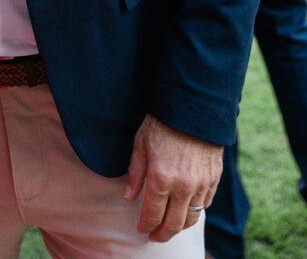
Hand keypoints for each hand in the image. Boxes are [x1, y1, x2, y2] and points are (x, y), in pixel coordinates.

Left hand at [124, 114, 222, 241]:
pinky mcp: (214, 178)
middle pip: (173, 224)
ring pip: (191, 217)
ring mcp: (200, 183)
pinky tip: (187, 208)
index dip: (145, 225)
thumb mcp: (141, 143)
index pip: (152, 214)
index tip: (141, 229)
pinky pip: (205, 203)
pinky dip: (196, 210)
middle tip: (155, 236)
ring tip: (171, 226)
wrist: (193, 107)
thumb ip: (135, 173)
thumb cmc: (162, 122)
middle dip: (162, 234)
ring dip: (180, 226)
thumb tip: (128, 196)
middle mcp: (182, 186)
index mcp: (160, 178)